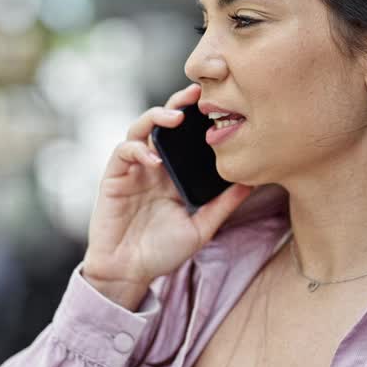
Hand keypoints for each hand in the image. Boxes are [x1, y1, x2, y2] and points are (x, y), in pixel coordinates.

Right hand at [82, 84, 252, 309]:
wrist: (128, 273)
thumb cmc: (161, 253)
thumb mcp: (200, 228)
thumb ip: (223, 205)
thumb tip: (252, 182)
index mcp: (174, 173)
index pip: (186, 137)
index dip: (198, 118)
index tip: (219, 104)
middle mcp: (154, 165)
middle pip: (163, 123)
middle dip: (178, 104)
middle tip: (197, 93)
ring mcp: (133, 169)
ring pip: (140, 128)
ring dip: (156, 117)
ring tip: (175, 118)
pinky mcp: (113, 177)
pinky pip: (123, 151)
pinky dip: (138, 149)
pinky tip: (154, 159)